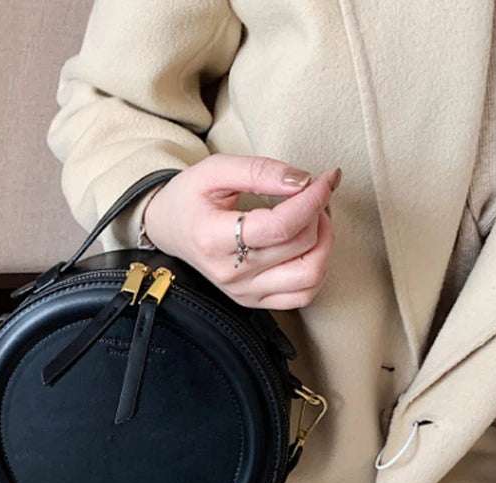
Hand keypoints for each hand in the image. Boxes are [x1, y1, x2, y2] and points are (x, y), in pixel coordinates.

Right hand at [143, 153, 340, 309]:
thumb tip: (303, 182)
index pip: (280, 226)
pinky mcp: (253, 301)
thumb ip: (259, 170)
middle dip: (318, 213)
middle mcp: (229, 273)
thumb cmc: (190, 197)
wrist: (170, 229)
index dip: (313, 199)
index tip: (326, 178)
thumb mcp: (215, 169)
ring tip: (313, 219)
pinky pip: (302, 295)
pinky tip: (308, 246)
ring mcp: (242, 292)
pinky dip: (317, 269)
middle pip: (299, 246)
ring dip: (324, 243)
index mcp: (213, 238)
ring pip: (309, 276)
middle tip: (312, 193)